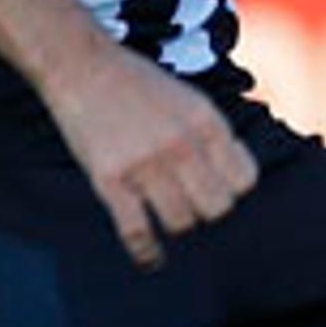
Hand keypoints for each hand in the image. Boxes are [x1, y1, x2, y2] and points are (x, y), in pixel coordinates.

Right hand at [37, 39, 259, 268]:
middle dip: (207, 210)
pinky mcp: (110, 179)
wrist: (82, 66)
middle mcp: (181, 144)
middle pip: (217, 208)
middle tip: (191, 202)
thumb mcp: (189, 98)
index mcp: (206, 121)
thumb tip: (236, 180)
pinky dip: (147, 253)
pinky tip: (151, 260)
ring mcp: (145, 163)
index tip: (216, 184)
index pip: (244, 180)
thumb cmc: (137, 85)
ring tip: (165, 214)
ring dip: (177, 224)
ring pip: (182, 223)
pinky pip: (137, 232)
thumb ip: (212, 136)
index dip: (233, 188)